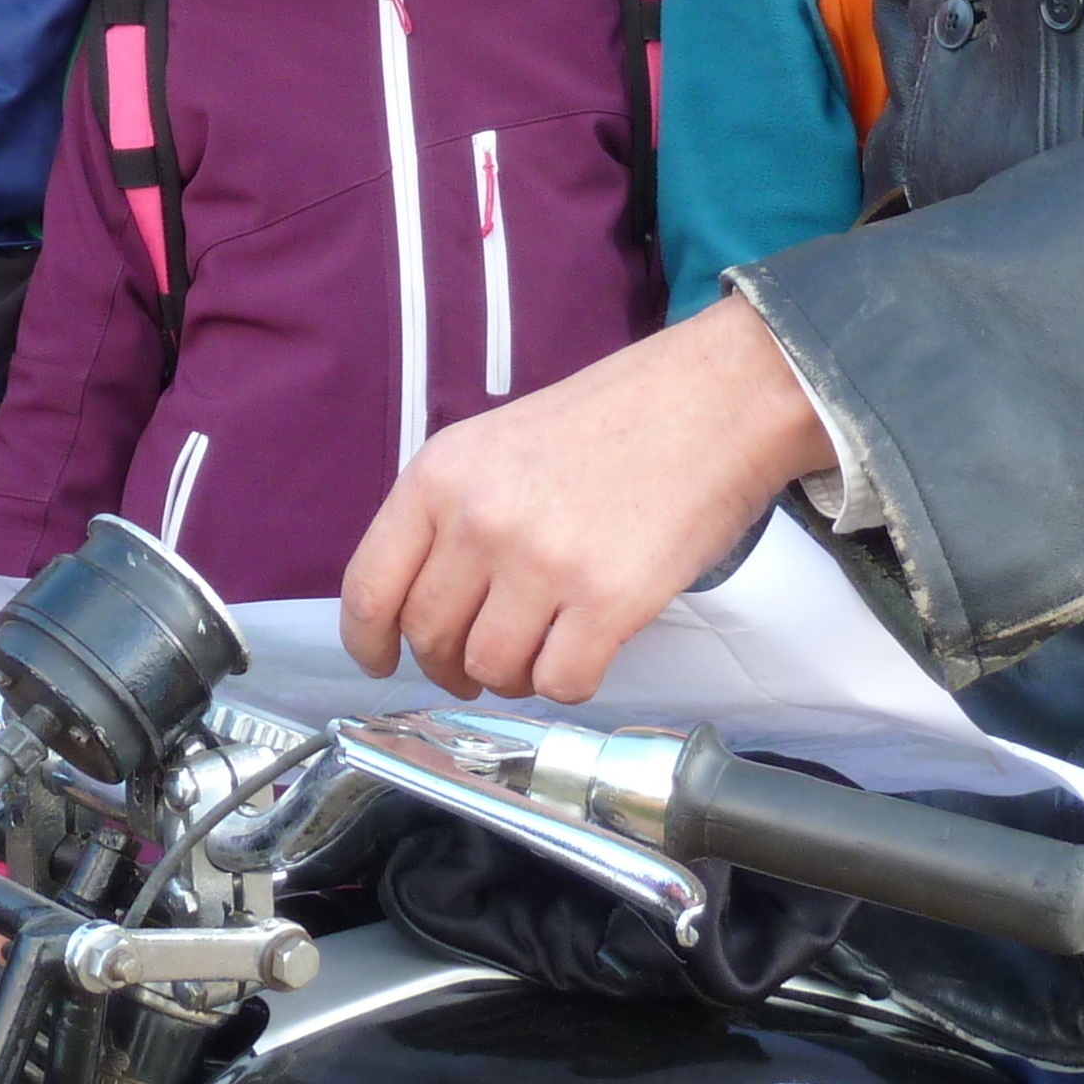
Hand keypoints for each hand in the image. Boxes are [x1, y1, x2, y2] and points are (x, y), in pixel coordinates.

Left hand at [342, 296, 837, 701]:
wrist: (715, 401)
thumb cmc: (615, 422)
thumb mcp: (498, 445)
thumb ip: (450, 514)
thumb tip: (420, 602)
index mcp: (441, 475)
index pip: (371, 587)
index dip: (368, 642)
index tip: (382, 661)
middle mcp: (481, 519)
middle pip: (429, 637)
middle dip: (449, 665)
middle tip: (479, 663)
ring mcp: (543, 562)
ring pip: (490, 669)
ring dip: (512, 677)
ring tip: (541, 650)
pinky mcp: (608, 601)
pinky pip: (560, 682)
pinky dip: (569, 682)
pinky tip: (587, 649)